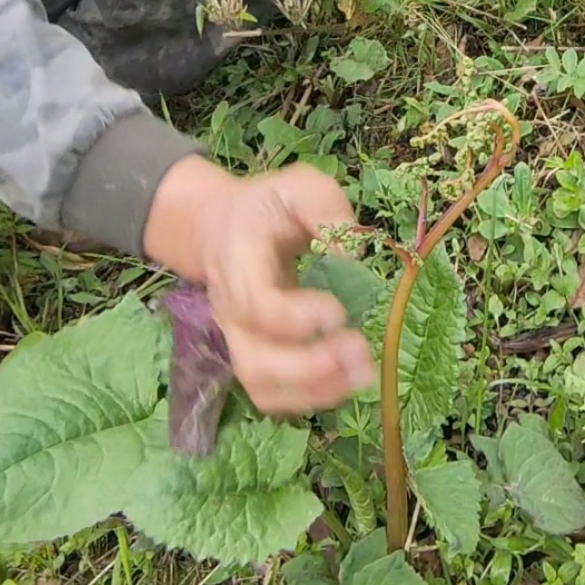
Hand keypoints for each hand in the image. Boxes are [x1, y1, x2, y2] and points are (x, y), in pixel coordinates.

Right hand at [143, 155, 374, 414]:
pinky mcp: (253, 355)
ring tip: (362, 374)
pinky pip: (272, 393)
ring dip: (313, 390)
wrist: (222, 227)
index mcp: (238, 262)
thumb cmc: (268, 207)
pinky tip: (347, 383)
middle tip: (359, 351)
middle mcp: (231, 311)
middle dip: (309, 366)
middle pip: (254, 360)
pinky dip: (308, 398)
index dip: (294, 317)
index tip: (338, 312)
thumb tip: (351, 251)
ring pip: (262, 384)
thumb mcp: (297, 186)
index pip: (255, 304)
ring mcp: (239, 338)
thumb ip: (325, 207)